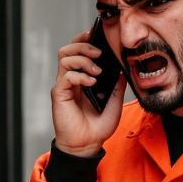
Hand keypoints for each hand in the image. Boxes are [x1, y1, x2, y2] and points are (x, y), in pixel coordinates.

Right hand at [52, 28, 126, 156]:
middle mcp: (70, 79)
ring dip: (83, 59)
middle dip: (83, 45)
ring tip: (96, 70)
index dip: (85, 40)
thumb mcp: (114, 101)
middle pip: (68, 49)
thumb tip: (122, 68)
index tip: (98, 36)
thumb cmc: (97, 126)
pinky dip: (80, 75)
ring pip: (64, 57)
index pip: (78, 51)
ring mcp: (64, 85)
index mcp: (82, 77)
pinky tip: (92, 82)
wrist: (87, 145)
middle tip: (99, 53)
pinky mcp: (59, 94)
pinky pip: (66, 76)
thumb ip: (116, 84)